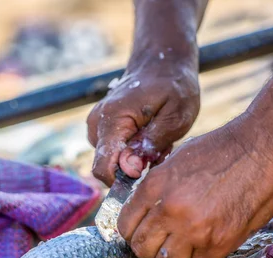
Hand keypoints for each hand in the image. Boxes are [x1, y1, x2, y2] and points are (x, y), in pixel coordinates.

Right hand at [87, 59, 199, 185]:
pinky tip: (149, 137)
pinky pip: (114, 153)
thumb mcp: (176, 114)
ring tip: (157, 140)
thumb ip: (153, 142)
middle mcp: (96, 125)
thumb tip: (130, 169)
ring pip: (112, 162)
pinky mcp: (101, 130)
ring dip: (136, 160)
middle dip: (135, 167)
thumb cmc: (173, 86)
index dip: (124, 180)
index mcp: (112, 120)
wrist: (162, 63)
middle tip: (160, 148)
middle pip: (108, 167)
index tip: (147, 172)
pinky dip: (133, 152)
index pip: (102, 168)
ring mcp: (96, 127)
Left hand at [117, 114, 272, 257]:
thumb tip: (144, 213)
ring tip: (183, 249)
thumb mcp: (177, 161)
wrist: (266, 147)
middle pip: (141, 248)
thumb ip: (157, 189)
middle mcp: (169, 209)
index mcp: (155, 185)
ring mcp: (194, 228)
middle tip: (163, 243)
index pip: (125, 226)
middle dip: (149, 249)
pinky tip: (204, 249)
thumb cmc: (223, 149)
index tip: (144, 233)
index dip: (133, 233)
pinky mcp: (220, 243)